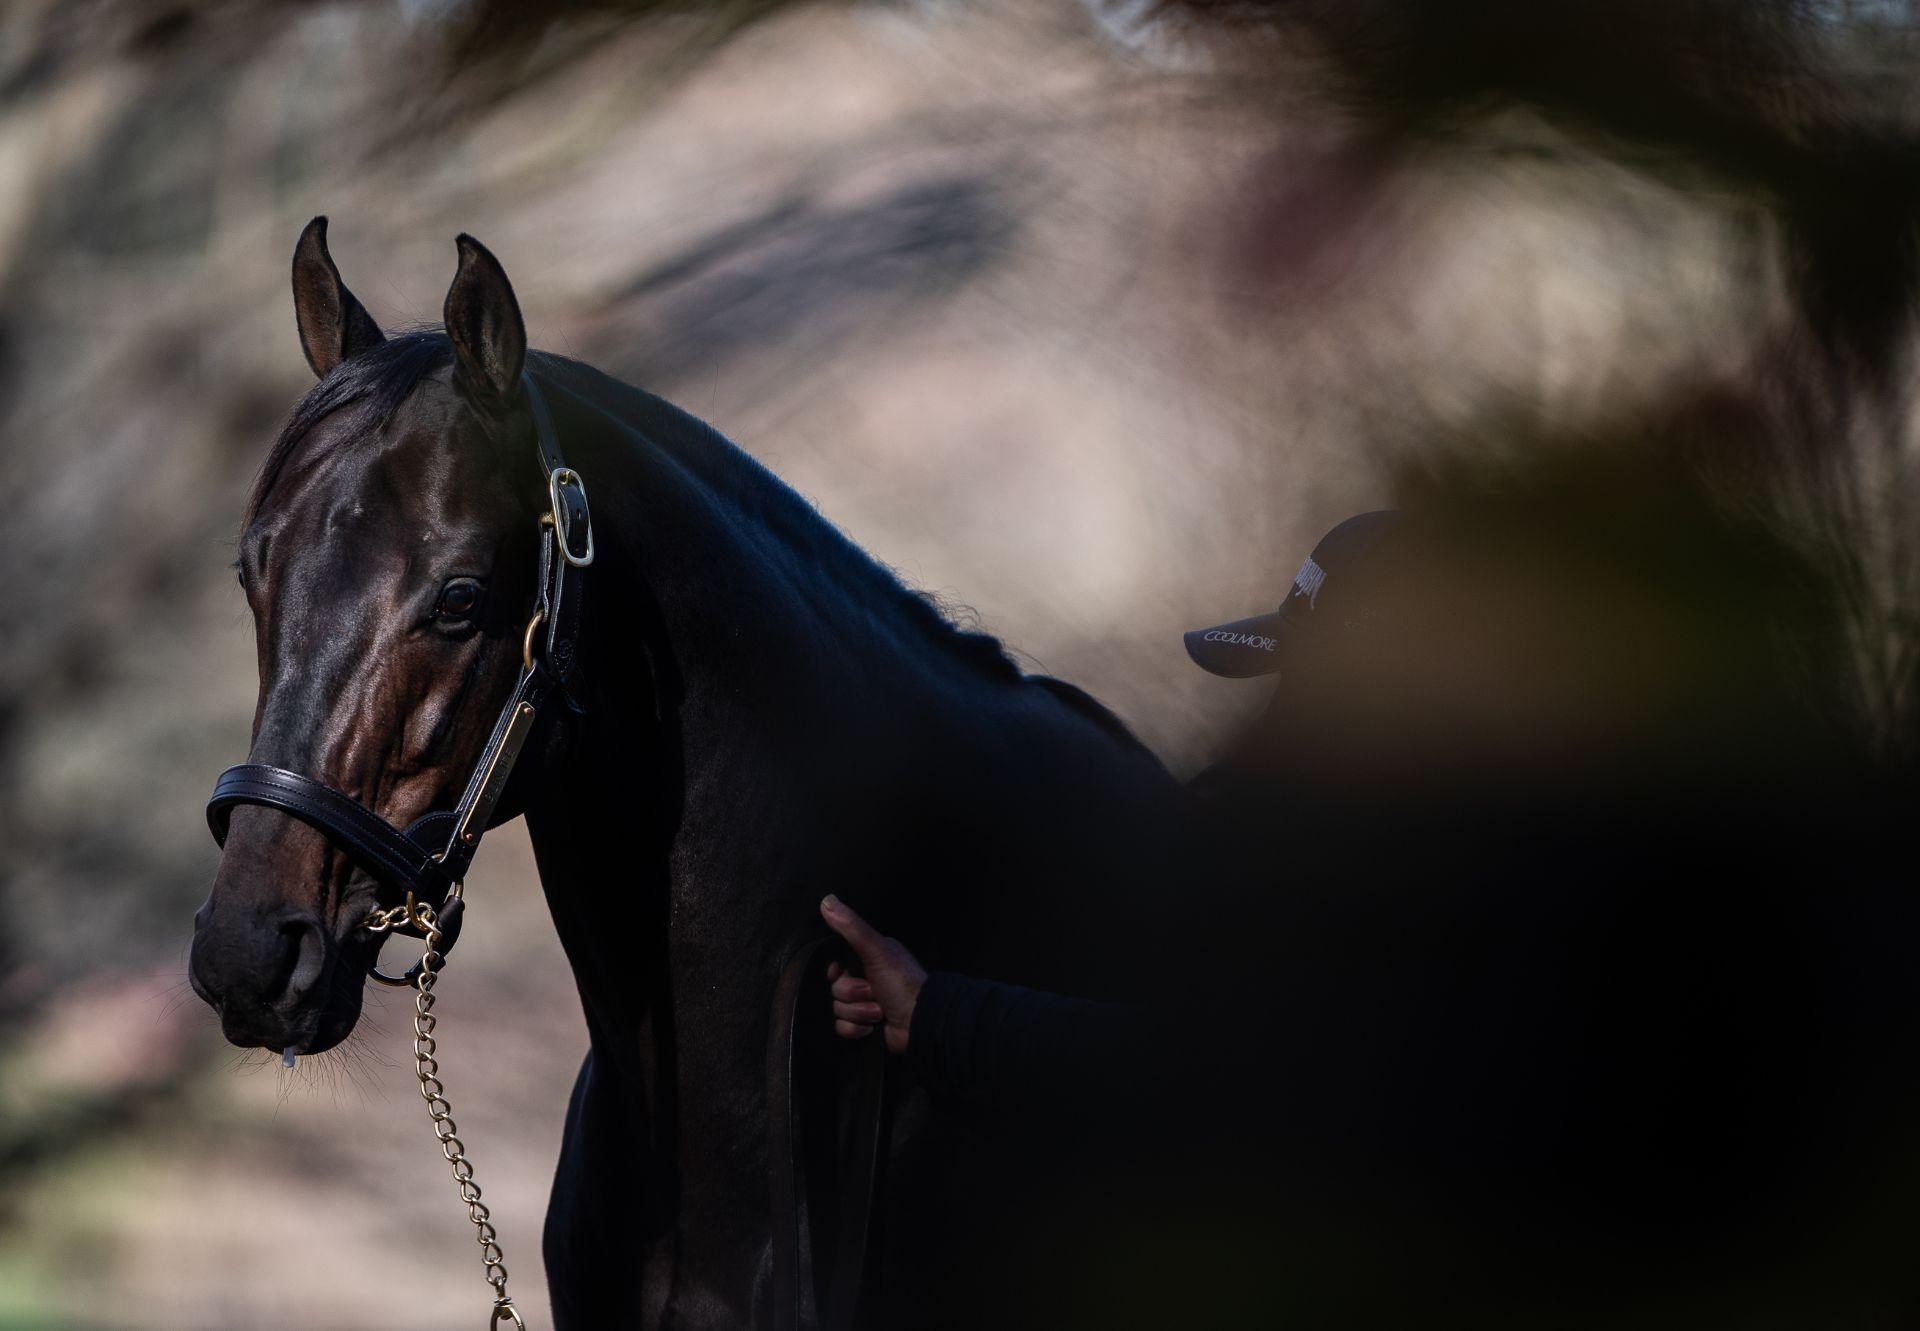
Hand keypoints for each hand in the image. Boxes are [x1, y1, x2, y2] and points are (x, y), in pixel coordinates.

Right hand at [820, 894, 925, 1054]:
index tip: (839, 972)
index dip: (835, 972)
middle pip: (835, 988)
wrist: (920, 1022)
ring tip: (879, 1011)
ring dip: (858, 1012)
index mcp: (869, 958)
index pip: (835, 964)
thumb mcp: (877, 950)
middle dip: (853, 994)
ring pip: (838, 1008)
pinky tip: (872, 1027)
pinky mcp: (865, 1025)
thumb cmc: (901, 982)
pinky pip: (842, 1028)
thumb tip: (826, 900)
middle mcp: (867, 978)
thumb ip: (851, 926)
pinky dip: (856, 1029)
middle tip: (873, 992)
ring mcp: (865, 1003)